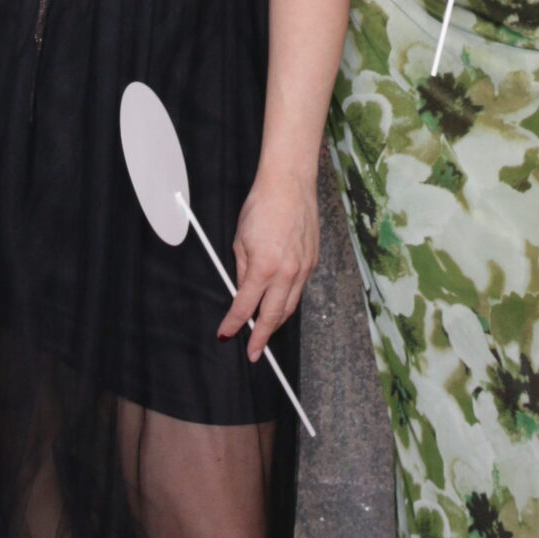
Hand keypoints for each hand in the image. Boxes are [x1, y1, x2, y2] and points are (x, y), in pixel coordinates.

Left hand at [218, 169, 318, 362]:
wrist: (289, 185)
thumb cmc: (261, 206)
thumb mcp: (240, 240)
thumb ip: (242, 269)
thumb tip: (243, 290)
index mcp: (264, 267)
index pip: (245, 306)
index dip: (234, 324)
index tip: (226, 334)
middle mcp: (287, 272)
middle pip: (273, 316)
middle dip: (261, 337)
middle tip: (254, 352)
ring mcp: (303, 268)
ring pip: (290, 306)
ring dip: (276, 322)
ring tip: (265, 332)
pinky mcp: (312, 261)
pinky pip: (299, 289)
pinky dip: (288, 300)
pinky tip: (280, 303)